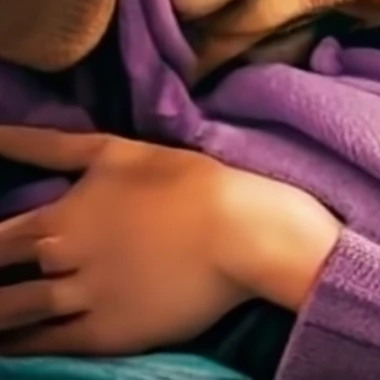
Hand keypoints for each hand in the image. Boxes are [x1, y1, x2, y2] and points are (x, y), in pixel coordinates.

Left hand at [0, 126, 341, 355]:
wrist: (240, 232)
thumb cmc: (188, 182)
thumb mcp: (120, 151)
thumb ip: (55, 146)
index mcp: (64, 214)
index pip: (0, 235)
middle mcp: (64, 257)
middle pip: (0, 271)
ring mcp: (83, 298)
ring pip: (14, 313)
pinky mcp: (106, 333)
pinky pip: (46, 345)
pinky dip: (19, 347)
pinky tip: (9, 347)